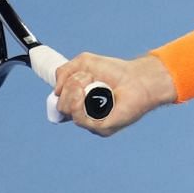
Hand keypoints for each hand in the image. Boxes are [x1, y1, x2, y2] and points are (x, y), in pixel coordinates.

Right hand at [53, 53, 175, 135]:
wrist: (137, 77)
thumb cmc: (114, 71)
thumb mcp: (83, 63)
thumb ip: (63, 72)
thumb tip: (56, 91)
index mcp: (80, 104)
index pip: (59, 105)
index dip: (60, 92)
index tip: (71, 79)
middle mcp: (85, 115)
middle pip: (61, 107)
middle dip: (70, 86)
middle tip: (87, 76)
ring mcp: (93, 123)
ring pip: (68, 111)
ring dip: (76, 90)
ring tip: (91, 80)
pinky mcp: (102, 128)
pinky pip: (80, 119)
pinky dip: (82, 101)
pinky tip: (92, 92)